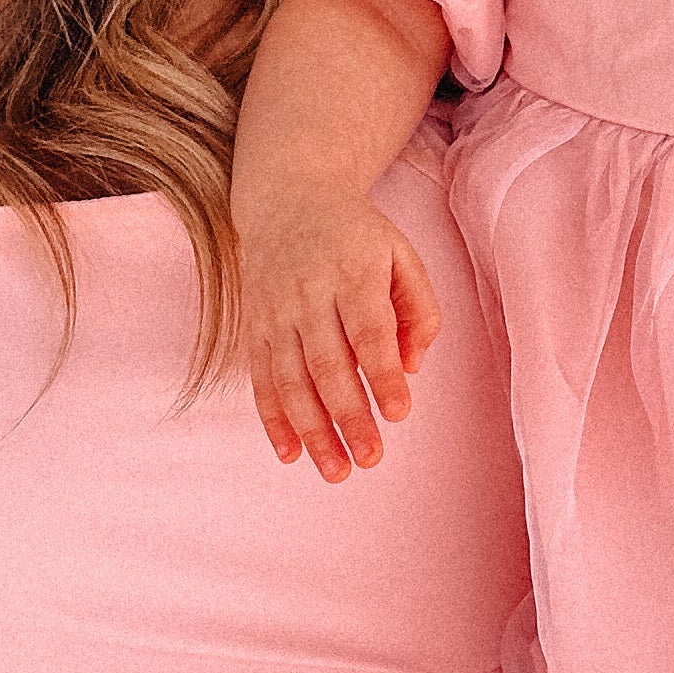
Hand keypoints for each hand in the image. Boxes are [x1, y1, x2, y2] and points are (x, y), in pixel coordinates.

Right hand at [240, 185, 442, 480]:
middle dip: (348, 417)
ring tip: (336, 471)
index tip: (398, 414)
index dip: (382, 375)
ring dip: (312, 431)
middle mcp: (309, 293)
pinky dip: (273, 420)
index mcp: (353, 272)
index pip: (368, 332)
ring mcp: (276, 312)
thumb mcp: (402, 256)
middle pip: (328, 364)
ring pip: (291, 380)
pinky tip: (290, 454)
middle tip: (369, 459)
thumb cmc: (358, 238)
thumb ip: (419, 310)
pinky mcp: (255, 327)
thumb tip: (412, 368)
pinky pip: (261, 379)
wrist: (288, 200)